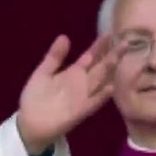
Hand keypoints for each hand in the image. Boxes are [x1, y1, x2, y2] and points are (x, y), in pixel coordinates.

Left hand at [15, 34, 118, 154]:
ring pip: (100, 80)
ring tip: (119, 56)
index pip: (90, 56)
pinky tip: (111, 86)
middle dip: (112, 54)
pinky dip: (102, 95)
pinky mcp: (81, 110)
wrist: (30, 122)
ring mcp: (83, 96)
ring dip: (110, 69)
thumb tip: (64, 36)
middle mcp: (82, 83)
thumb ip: (54, 57)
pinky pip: (94, 101)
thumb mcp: (42, 73)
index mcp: (72, 73)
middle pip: (100, 66)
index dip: (99, 45)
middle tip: (125, 40)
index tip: (109, 32)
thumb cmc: (35, 98)